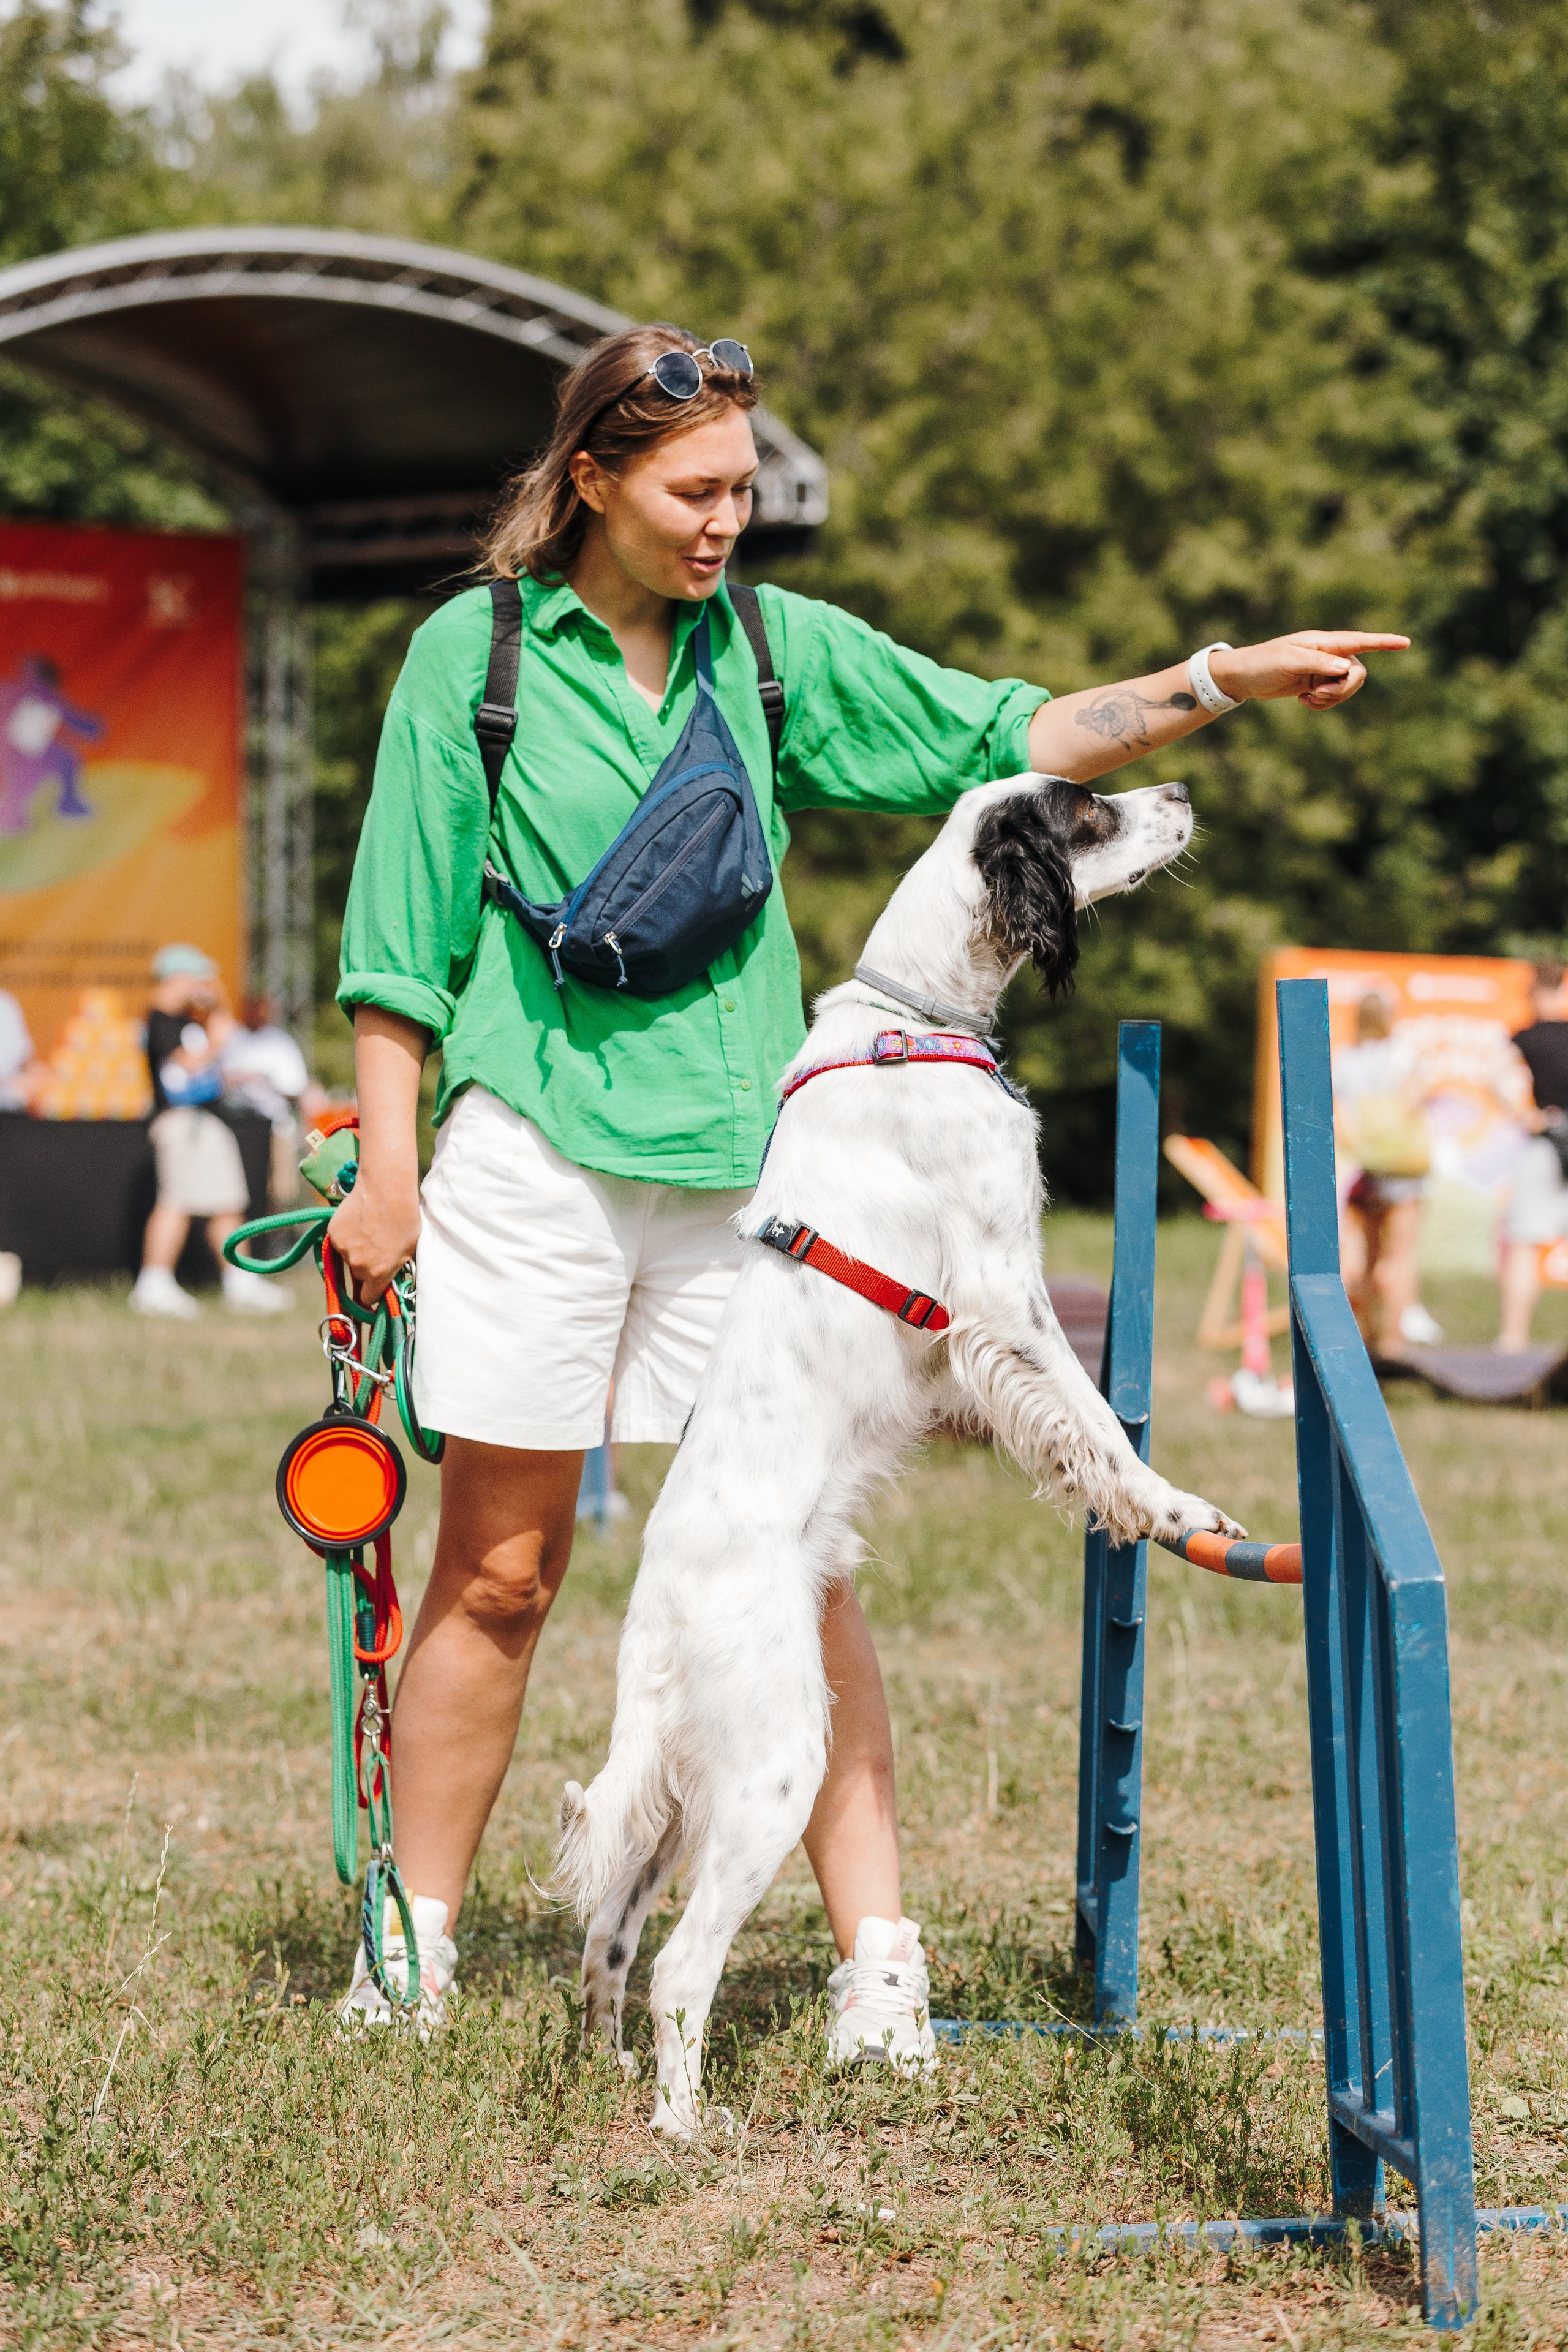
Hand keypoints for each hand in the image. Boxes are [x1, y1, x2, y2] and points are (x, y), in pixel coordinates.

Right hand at [327, 1178, 421, 1305]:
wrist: (385, 1189)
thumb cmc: (405, 1218)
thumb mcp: (410, 1249)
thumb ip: (397, 1269)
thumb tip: (393, 1280)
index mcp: (378, 1273)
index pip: (368, 1298)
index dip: (372, 1292)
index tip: (374, 1287)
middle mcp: (358, 1265)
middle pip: (358, 1275)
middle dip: (366, 1266)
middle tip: (376, 1247)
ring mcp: (343, 1249)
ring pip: (348, 1257)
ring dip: (356, 1249)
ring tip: (369, 1229)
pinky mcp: (333, 1234)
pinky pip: (339, 1242)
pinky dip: (347, 1235)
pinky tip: (359, 1221)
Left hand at [1209, 631, 1409, 709]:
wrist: (1244, 676)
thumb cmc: (1263, 662)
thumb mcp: (1288, 661)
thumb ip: (1318, 663)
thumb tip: (1346, 667)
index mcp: (1324, 642)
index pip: (1359, 641)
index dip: (1383, 642)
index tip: (1406, 642)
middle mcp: (1328, 654)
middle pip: (1358, 673)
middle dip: (1344, 689)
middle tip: (1318, 694)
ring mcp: (1324, 670)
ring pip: (1347, 688)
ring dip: (1332, 699)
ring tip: (1307, 699)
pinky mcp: (1317, 684)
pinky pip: (1334, 698)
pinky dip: (1323, 704)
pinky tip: (1304, 701)